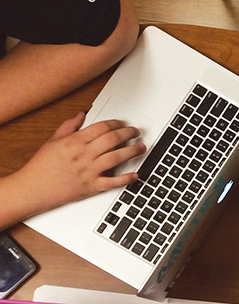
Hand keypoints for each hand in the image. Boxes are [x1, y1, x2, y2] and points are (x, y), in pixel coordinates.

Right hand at [0, 112, 143, 228]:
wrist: (32, 189)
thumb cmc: (41, 167)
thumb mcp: (52, 141)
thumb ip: (69, 126)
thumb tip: (81, 114)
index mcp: (73, 142)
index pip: (101, 128)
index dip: (116, 123)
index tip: (123, 123)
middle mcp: (82, 155)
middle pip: (112, 140)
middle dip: (128, 134)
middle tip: (136, 132)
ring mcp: (88, 171)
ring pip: (116, 158)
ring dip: (132, 151)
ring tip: (141, 147)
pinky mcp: (91, 187)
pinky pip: (112, 182)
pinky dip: (126, 179)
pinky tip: (136, 175)